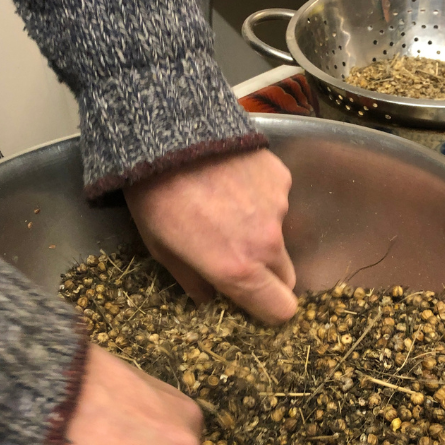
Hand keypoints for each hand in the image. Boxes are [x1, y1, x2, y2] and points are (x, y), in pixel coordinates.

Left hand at [123, 149, 296, 324]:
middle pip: (287, 277)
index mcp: (237, 269)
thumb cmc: (156, 198)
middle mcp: (267, 243)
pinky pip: (278, 201)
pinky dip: (260, 199)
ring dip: (261, 232)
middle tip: (239, 258)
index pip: (280, 310)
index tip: (256, 302)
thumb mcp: (161, 248)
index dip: (270, 310)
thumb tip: (209, 298)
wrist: (168, 134)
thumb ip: (192, 280)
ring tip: (226, 207)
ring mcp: (279, 208)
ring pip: (280, 236)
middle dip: (269, 276)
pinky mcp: (282, 178)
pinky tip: (232, 181)